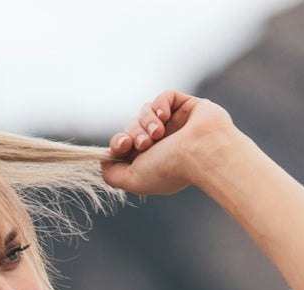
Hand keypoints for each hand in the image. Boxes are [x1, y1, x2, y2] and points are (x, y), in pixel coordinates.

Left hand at [101, 90, 235, 197]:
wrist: (200, 153)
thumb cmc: (169, 170)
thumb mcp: (133, 180)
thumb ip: (113, 174)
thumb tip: (103, 162)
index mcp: (152, 161)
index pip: (126, 144)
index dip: (119, 142)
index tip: (123, 145)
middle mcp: (164, 143)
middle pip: (133, 126)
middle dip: (134, 133)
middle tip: (145, 143)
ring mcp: (175, 124)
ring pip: (146, 111)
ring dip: (147, 121)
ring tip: (158, 133)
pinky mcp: (186, 106)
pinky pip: (164, 96)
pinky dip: (160, 104)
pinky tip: (165, 117)